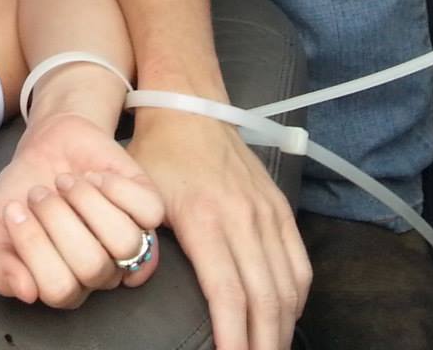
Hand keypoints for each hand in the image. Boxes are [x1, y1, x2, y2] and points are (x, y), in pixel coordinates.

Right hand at [0, 110, 163, 307]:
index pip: (59, 290)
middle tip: (39, 193)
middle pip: (92, 267)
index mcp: (67, 283)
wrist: (46, 146)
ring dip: (86, 202)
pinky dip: (114, 188)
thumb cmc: (20, 193)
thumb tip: (24, 292)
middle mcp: (103, 270)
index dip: (34, 248)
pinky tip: (92, 176)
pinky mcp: (148, 207)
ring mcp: (130, 240)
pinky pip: (147, 211)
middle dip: (57, 220)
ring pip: (124, 241)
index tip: (14, 209)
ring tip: (65, 182)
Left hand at [127, 108, 309, 349]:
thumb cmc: (156, 154)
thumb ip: (138, 237)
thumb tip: (133, 281)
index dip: (232, 335)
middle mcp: (243, 218)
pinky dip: (296, 298)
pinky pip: (299, 264)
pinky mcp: (280, 209)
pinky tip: (286, 319)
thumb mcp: (135, 192)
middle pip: (265, 298)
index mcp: (205, 218)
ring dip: (282, 327)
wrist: (190, 107)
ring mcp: (267, 214)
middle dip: (262, 343)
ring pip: (287, 286)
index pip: (228, 292)